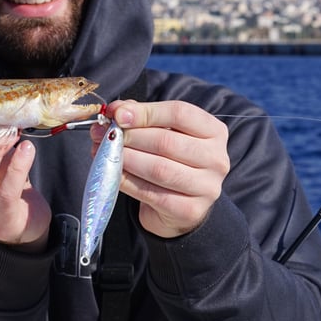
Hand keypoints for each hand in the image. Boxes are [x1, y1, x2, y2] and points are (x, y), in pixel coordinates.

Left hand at [93, 100, 230, 237]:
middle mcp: (216, 158)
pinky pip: (151, 193)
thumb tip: (114, 110)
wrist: (178, 206)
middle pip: (167, 142)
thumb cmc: (170, 161)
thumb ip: (141, 117)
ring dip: (127, 159)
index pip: (180, 113)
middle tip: (105, 135)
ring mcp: (207, 187)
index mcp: (214, 131)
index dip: (146, 112)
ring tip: (106, 153)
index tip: (118, 114)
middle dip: (130, 136)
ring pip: (159, 169)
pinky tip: (113, 174)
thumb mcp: (162, 133)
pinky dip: (127, 182)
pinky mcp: (190, 210)